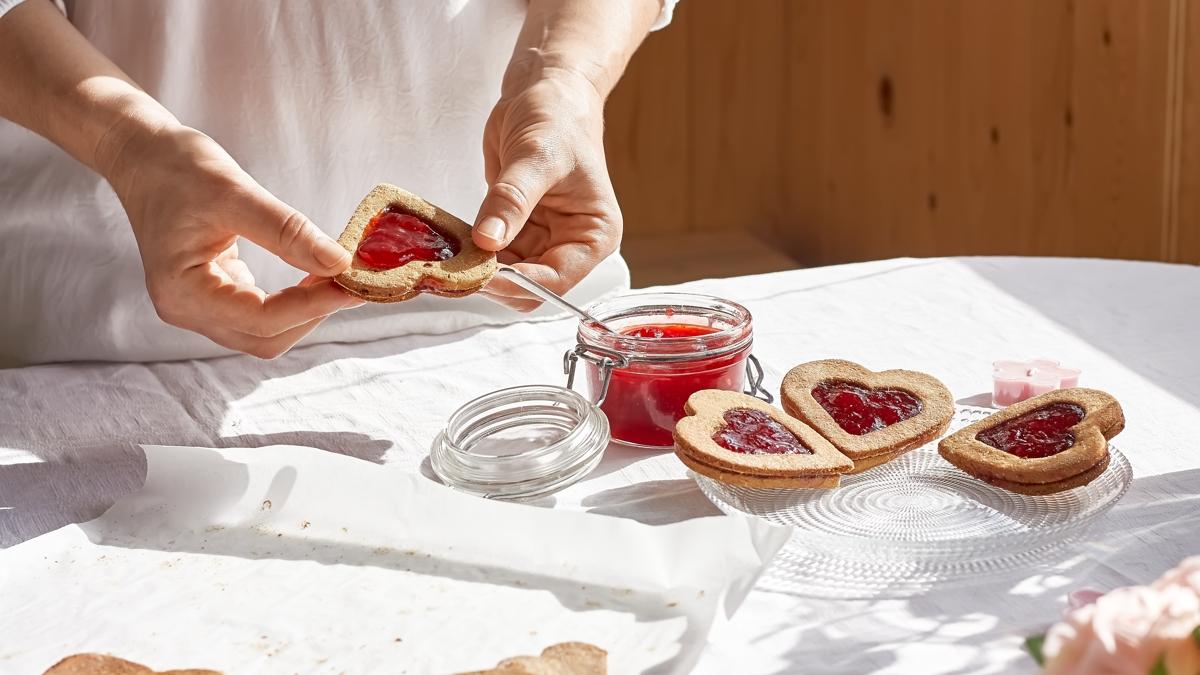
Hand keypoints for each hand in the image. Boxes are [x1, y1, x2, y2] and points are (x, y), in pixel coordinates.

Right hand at [105, 124, 363, 357]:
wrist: (143, 155)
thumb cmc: (177, 167)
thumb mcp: (234, 192)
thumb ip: (287, 231)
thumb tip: (339, 261)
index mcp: (182, 292)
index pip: (261, 320)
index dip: (314, 305)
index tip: (355, 282)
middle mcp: (186, 310)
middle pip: (265, 338)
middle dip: (313, 313)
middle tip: (353, 280)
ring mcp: (198, 307)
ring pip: (265, 331)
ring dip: (306, 310)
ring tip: (338, 275)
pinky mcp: (213, 295)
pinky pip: (260, 313)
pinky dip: (293, 301)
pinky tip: (316, 274)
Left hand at [472, 69, 621, 310]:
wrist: (546, 94)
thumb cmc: (557, 119)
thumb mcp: (535, 157)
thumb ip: (511, 201)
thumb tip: (488, 240)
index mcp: (594, 234)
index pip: (556, 280)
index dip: (517, 282)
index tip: (478, 272)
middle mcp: (572, 244)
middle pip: (530, 287)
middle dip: (494, 280)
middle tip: (454, 266)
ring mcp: (544, 240)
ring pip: (507, 277)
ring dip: (478, 270)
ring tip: (448, 254)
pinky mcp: (518, 231)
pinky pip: (493, 257)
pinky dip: (471, 254)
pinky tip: (451, 242)